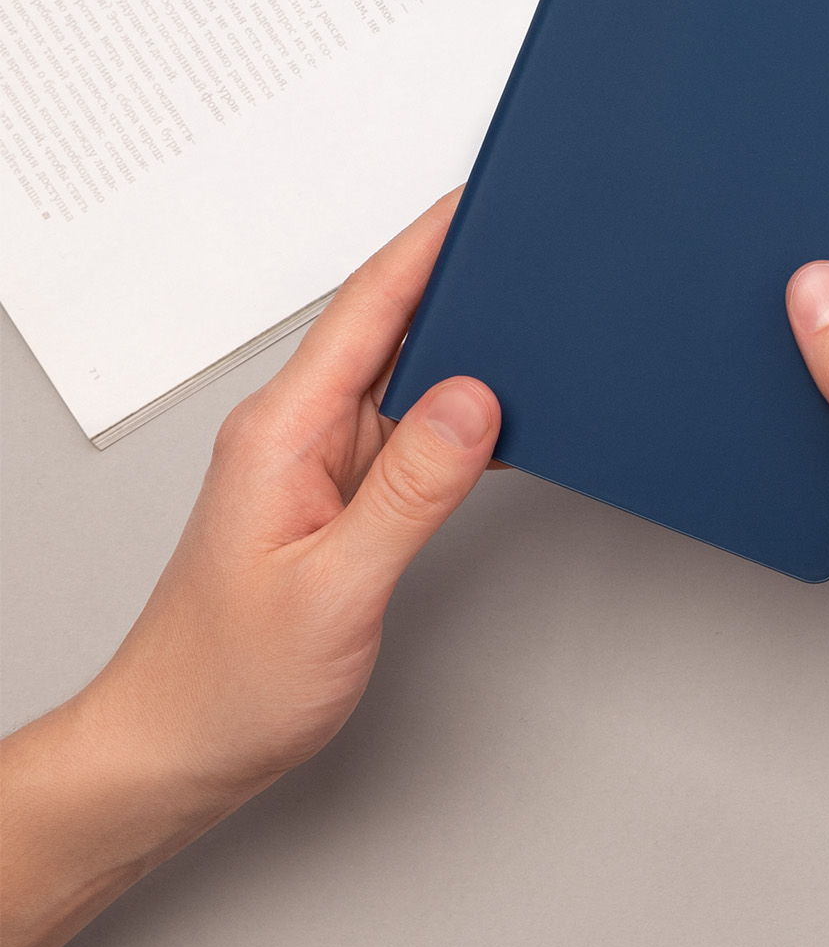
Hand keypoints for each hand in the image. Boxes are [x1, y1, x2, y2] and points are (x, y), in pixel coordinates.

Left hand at [1, 191, 498, 946]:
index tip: (480, 200)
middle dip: (458, 276)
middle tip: (527, 247)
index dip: (427, 244)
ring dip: (464, 344)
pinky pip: (409, 427)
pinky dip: (459, 411)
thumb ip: (412, 488)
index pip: (368, 308)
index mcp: (285, 430)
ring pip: (404, 375)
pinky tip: (499, 414)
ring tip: (531, 320)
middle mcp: (299, 431)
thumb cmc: (230, 680)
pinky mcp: (339, 493)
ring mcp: (318, 461)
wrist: (180, 747)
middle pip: (389, 324)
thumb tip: (476, 399)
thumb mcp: (335, 585)